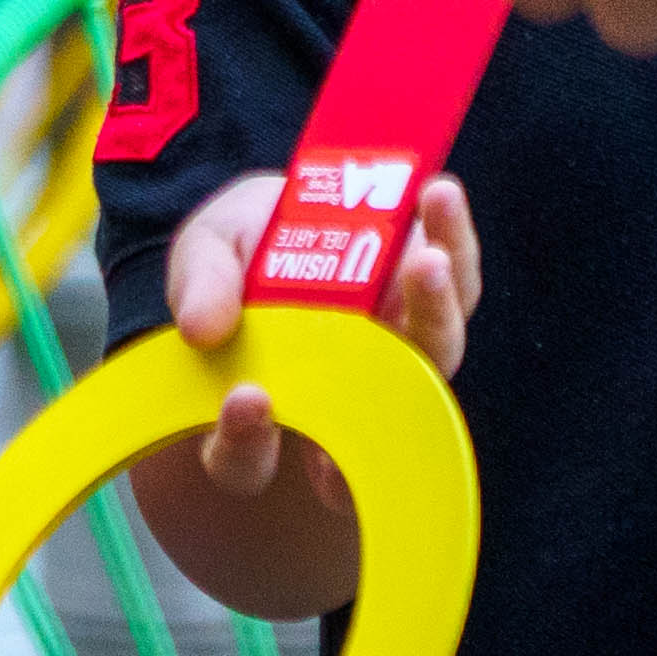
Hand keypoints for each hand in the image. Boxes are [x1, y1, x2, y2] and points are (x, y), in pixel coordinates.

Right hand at [162, 169, 478, 511]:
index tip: (246, 399)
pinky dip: (453, 243)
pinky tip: (436, 195)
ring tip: (425, 255)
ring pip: (430, 358)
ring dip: (433, 307)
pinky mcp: (437, 302)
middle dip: (370, 391)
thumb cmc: (240, 252)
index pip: (247, 460)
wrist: (285, 212)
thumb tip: (199, 326)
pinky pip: (457, 287)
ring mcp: (399, 357)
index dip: (244, 441)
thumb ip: (201, 284)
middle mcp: (342, 402)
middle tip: (360, 347)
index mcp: (265, 413)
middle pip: (362, 434)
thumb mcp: (207, 251)